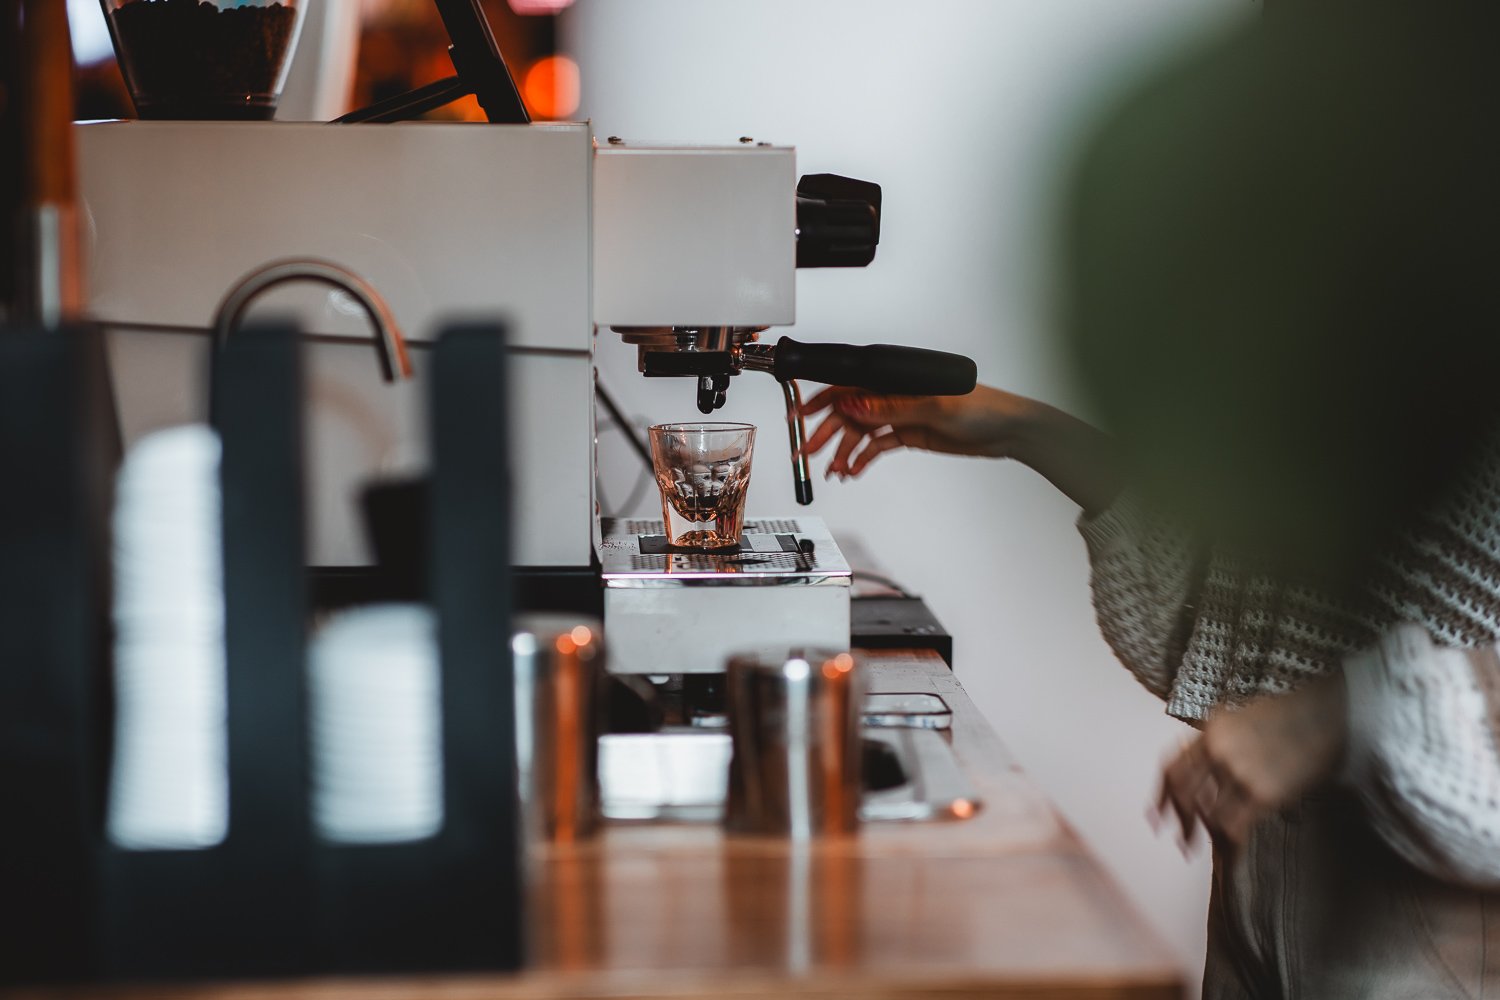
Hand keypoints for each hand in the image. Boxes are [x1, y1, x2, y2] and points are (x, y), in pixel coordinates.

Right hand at [799, 385, 1043, 477]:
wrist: (1008, 431)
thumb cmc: (982, 406)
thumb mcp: (934, 407)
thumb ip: (891, 408)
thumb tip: (853, 406)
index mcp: (897, 378)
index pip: (850, 385)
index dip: (821, 401)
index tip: (799, 414)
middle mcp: (894, 394)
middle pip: (850, 412)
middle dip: (826, 433)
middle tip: (807, 452)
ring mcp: (900, 414)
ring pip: (860, 432)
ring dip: (844, 451)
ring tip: (834, 471)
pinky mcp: (908, 433)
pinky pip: (877, 445)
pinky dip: (862, 458)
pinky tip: (853, 471)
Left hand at [1154, 673, 1346, 850]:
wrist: (1329, 715)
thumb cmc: (1290, 716)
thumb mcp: (1241, 718)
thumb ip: (1217, 741)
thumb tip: (1199, 770)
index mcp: (1211, 732)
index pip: (1172, 769)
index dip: (1161, 797)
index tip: (1156, 816)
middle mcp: (1219, 751)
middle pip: (1183, 795)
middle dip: (1180, 822)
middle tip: (1182, 841)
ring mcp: (1240, 773)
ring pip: (1207, 815)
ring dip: (1207, 834)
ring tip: (1211, 844)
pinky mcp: (1264, 794)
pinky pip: (1233, 828)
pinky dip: (1229, 844)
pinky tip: (1232, 852)